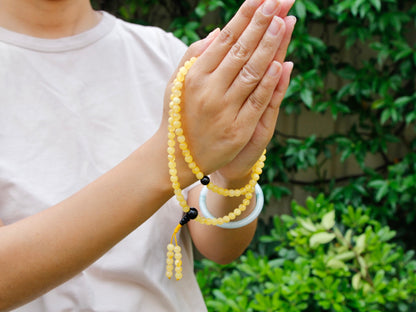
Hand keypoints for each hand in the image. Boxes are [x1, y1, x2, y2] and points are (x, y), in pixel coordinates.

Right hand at [160, 0, 295, 181]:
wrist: (177, 157)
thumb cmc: (179, 115)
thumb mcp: (178, 83)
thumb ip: (195, 55)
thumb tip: (218, 31)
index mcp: (195, 75)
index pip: (225, 39)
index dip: (245, 17)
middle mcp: (209, 90)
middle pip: (240, 50)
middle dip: (261, 23)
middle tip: (279, 0)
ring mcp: (224, 110)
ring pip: (251, 72)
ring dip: (269, 46)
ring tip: (284, 22)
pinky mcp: (238, 130)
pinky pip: (256, 102)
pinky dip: (268, 82)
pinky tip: (280, 62)